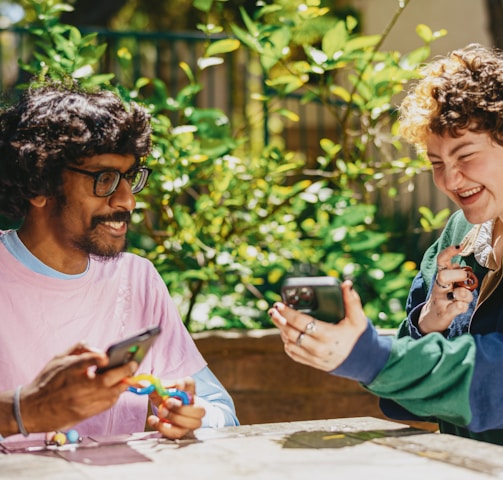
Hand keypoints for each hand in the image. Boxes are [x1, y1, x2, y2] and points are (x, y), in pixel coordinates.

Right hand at [19, 343, 136, 434]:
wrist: (30, 410)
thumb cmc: (47, 381)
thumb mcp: (58, 358)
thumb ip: (80, 348)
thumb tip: (101, 351)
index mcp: (67, 370)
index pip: (85, 362)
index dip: (97, 358)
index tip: (107, 356)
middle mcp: (75, 388)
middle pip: (106, 380)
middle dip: (124, 371)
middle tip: (133, 363)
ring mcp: (81, 403)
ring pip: (111, 394)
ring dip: (123, 383)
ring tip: (129, 375)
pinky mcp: (84, 414)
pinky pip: (107, 404)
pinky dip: (115, 395)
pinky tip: (118, 387)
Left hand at [147, 377, 204, 438]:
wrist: (162, 408)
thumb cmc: (164, 396)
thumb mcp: (158, 389)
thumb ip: (152, 386)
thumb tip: (144, 385)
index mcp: (188, 389)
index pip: (190, 384)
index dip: (185, 385)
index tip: (177, 386)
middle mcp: (194, 405)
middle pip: (200, 410)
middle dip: (182, 408)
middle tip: (167, 403)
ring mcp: (190, 420)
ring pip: (192, 424)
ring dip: (175, 418)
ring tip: (161, 412)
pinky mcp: (182, 431)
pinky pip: (177, 433)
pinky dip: (164, 428)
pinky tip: (154, 420)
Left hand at [268, 280, 367, 371]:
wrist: (364, 361)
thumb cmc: (359, 337)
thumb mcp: (358, 318)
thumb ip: (352, 301)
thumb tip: (346, 284)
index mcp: (327, 335)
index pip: (301, 322)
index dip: (288, 313)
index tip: (279, 304)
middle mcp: (318, 348)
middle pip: (291, 333)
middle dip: (279, 320)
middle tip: (273, 310)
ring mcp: (314, 358)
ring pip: (289, 343)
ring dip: (282, 330)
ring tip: (278, 319)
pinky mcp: (312, 363)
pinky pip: (293, 353)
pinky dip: (287, 342)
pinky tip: (286, 333)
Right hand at [418, 245, 474, 333]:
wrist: (431, 318)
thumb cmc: (444, 297)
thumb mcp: (447, 283)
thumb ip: (454, 273)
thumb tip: (461, 265)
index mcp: (440, 277)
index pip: (441, 260)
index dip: (449, 252)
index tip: (459, 246)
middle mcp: (438, 287)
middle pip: (443, 275)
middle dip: (458, 275)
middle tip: (464, 278)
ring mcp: (440, 300)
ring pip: (455, 293)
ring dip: (465, 294)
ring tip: (465, 296)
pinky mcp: (444, 313)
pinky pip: (456, 308)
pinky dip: (462, 306)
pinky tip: (462, 306)